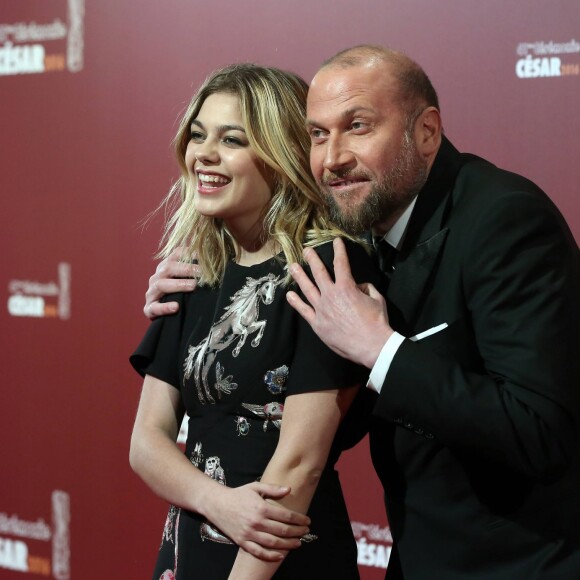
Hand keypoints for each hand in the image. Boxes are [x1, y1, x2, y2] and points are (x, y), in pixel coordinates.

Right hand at [144, 247, 199, 318]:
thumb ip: (198, 271)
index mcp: (166, 266)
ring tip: (193, 286)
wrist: (167, 318)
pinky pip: (154, 307)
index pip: (176, 255)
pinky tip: (176, 307)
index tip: (204, 256)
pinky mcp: (149, 308)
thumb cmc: (182, 295)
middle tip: (203, 273)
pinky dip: (165, 307)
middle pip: (168, 268)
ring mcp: (152, 292)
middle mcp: (157, 277)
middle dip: (187, 269)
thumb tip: (216, 260)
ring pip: (161, 284)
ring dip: (178, 284)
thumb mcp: (188, 280)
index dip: (189, 254)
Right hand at [208, 482, 309, 561]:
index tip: (307, 521)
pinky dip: (270, 556)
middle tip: (305, 532)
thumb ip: (273, 489)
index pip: (286, 516)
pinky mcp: (242, 542)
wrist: (217, 504)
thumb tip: (289, 490)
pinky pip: (258, 552)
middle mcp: (256, 522)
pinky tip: (280, 555)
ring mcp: (249, 534)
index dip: (299, 519)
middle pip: (282, 530)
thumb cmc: (238, 494)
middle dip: (297, 532)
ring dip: (288, 544)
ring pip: (273, 543)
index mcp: (261, 508)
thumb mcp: (255, 487)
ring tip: (298, 543)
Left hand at [286, 237, 392, 367]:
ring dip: (299, 276)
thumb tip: (359, 286)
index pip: (341, 264)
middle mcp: (331, 295)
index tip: (336, 241)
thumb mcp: (377, 299)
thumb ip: (366, 288)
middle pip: (318, 273)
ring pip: (307, 289)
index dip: (338, 251)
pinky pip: (304, 310)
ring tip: (292, 267)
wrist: (371, 345)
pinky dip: (295, 302)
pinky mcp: (317, 323)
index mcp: (346, 287)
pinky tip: (289, 295)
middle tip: (306, 251)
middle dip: (312, 260)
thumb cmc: (376, 322)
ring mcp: (321, 309)